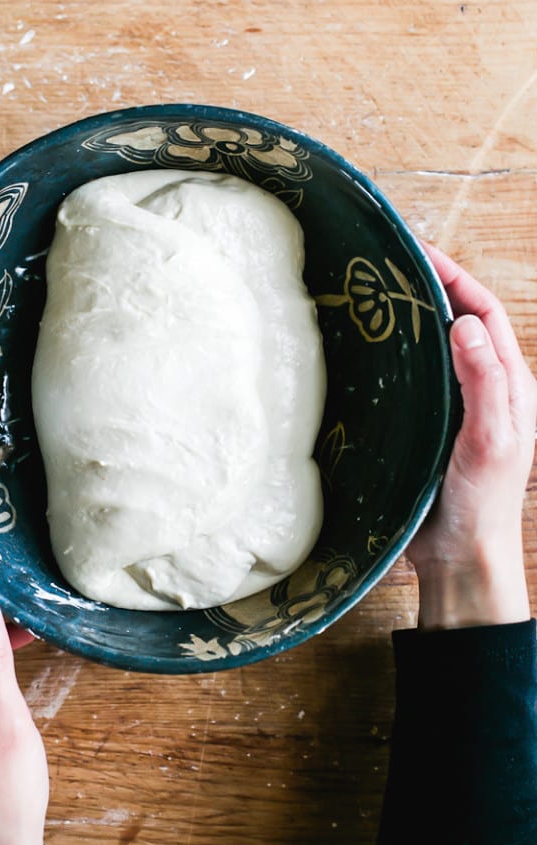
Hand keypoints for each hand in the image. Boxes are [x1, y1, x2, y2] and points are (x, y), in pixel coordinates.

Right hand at [406, 244, 536, 629]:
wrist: (461, 554)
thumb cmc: (482, 503)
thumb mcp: (491, 440)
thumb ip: (485, 382)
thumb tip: (462, 323)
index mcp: (509, 384)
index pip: (483, 313)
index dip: (455, 277)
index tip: (419, 252)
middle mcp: (484, 388)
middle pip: (461, 321)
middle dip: (433, 286)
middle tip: (392, 265)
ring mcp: (456, 406)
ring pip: (436, 347)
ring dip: (414, 318)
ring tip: (380, 296)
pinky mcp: (430, 424)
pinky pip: (416, 378)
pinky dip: (399, 355)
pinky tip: (373, 353)